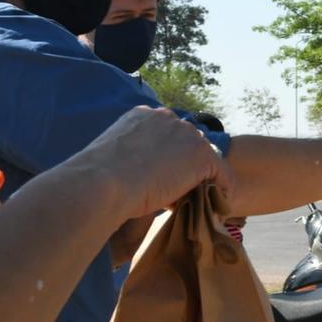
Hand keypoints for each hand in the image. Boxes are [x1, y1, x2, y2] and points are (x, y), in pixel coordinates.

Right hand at [79, 107, 233, 218]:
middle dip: (184, 167)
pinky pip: (222, 173)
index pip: (167, 134)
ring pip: (203, 158)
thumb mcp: (113, 158)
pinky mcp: (202, 155)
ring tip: (194, 201)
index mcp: (143, 115)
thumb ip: (133, 157)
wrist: (103, 183)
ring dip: (199, 178)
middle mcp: (167, 118)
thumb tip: (144, 176)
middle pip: (187, 143)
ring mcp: (187, 135)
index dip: (167, 158)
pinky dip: (223, 188)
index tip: (160, 178)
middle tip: (175, 193)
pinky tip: (218, 205)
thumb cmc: (97, 178)